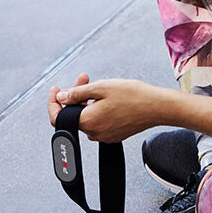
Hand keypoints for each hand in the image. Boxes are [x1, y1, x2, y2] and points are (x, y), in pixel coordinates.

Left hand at [48, 73, 165, 142]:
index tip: (55, 89)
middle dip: (75, 95)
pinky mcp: (114, 134)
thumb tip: (61, 98)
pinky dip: (96, 108)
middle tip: (84, 77)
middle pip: (74, 114)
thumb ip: (77, 93)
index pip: (59, 117)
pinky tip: (106, 96)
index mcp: (88, 122)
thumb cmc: (133, 95)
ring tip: (98, 84)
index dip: (53, 102)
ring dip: (86, 100)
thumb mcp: (101, 87)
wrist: (157, 107)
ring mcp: (105, 135)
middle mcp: (94, 133)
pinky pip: (98, 121)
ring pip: (87, 116)